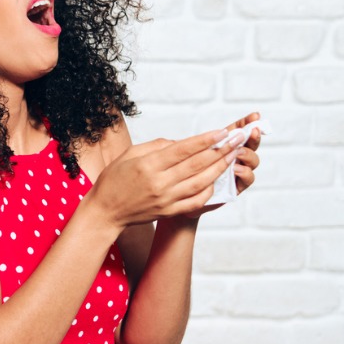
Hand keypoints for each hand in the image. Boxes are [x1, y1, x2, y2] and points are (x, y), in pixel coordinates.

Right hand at [86, 127, 246, 228]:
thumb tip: (181, 143)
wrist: (105, 211)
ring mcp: (166, 199)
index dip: (205, 140)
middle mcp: (160, 182)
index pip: (183, 149)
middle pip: (197, 164)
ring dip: (220, 168)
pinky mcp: (169, 211)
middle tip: (237, 140)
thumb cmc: (114, 180)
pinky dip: (209, 189)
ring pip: (201, 182)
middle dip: (220, 150)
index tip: (222, 131)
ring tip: (232, 156)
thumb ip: (156, 146)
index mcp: (148, 165)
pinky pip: (196, 200)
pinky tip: (216, 179)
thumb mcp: (129, 154)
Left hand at [179, 112, 262, 218]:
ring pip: (252, 161)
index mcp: (222, 146)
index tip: (255, 115)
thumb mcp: (184, 156)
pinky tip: (235, 169)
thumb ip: (190, 145)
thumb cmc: (183, 175)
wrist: (181, 200)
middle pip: (249, 144)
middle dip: (253, 136)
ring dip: (248, 154)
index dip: (245, 123)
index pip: (236, 131)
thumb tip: (195, 136)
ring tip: (238, 152)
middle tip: (252, 131)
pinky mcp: (236, 187)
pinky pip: (247, 179)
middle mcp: (233, 158)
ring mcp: (236, 172)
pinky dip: (244, 172)